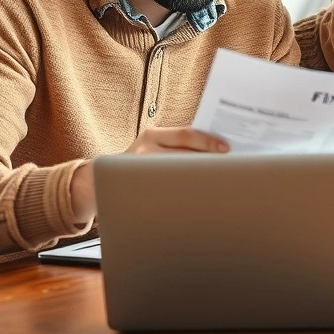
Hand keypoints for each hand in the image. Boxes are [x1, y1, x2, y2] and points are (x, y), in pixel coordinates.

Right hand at [69, 127, 229, 225]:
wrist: (101, 182)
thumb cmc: (139, 166)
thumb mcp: (153, 148)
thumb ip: (176, 147)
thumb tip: (218, 150)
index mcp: (151, 135)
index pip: (185, 134)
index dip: (208, 141)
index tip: (228, 148)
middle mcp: (143, 150)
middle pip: (184, 155)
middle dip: (209, 162)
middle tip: (232, 168)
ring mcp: (139, 170)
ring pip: (178, 175)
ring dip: (201, 180)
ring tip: (221, 184)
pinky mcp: (137, 191)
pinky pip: (167, 192)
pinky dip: (186, 195)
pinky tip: (200, 199)